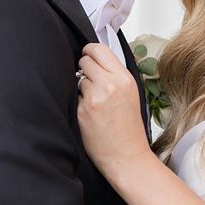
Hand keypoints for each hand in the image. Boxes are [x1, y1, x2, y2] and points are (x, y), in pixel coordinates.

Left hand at [76, 43, 149, 178]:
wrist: (126, 155)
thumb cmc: (129, 128)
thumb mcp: (131, 94)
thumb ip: (115, 75)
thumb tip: (95, 59)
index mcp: (124, 79)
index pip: (99, 49)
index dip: (90, 51)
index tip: (88, 56)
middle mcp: (109, 85)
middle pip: (84, 60)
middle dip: (84, 68)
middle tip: (90, 80)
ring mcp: (93, 98)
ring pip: (77, 79)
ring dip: (81, 87)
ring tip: (93, 102)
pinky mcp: (81, 111)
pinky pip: (73, 96)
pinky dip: (78, 102)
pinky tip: (89, 113)